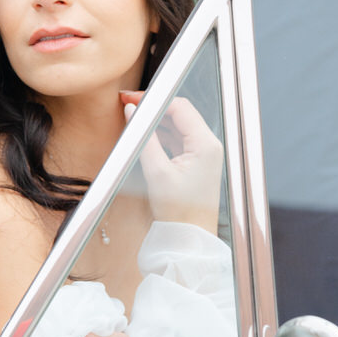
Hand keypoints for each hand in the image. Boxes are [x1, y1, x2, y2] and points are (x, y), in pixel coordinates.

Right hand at [121, 90, 223, 233]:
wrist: (188, 238)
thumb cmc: (178, 212)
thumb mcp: (157, 172)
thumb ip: (143, 138)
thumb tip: (132, 112)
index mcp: (205, 144)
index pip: (179, 106)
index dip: (153, 99)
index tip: (130, 98)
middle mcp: (209, 145)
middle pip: (179, 112)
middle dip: (153, 107)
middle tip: (128, 105)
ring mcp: (204, 153)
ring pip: (177, 125)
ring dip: (156, 120)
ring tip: (133, 120)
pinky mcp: (196, 161)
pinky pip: (177, 139)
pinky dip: (161, 135)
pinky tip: (145, 136)